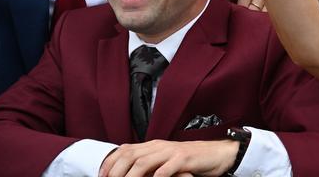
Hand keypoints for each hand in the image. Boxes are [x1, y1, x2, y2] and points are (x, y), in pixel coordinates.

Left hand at [98, 138, 237, 176]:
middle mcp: (159, 146)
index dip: (110, 163)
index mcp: (152, 145)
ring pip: (144, 162)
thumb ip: (149, 164)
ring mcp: (171, 151)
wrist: (216, 154)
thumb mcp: (166, 160)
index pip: (124, 150)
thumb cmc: (190, 161)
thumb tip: (129, 172)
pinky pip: (165, 169)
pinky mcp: (183, 159)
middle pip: (130, 155)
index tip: (102, 176)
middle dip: (116, 171)